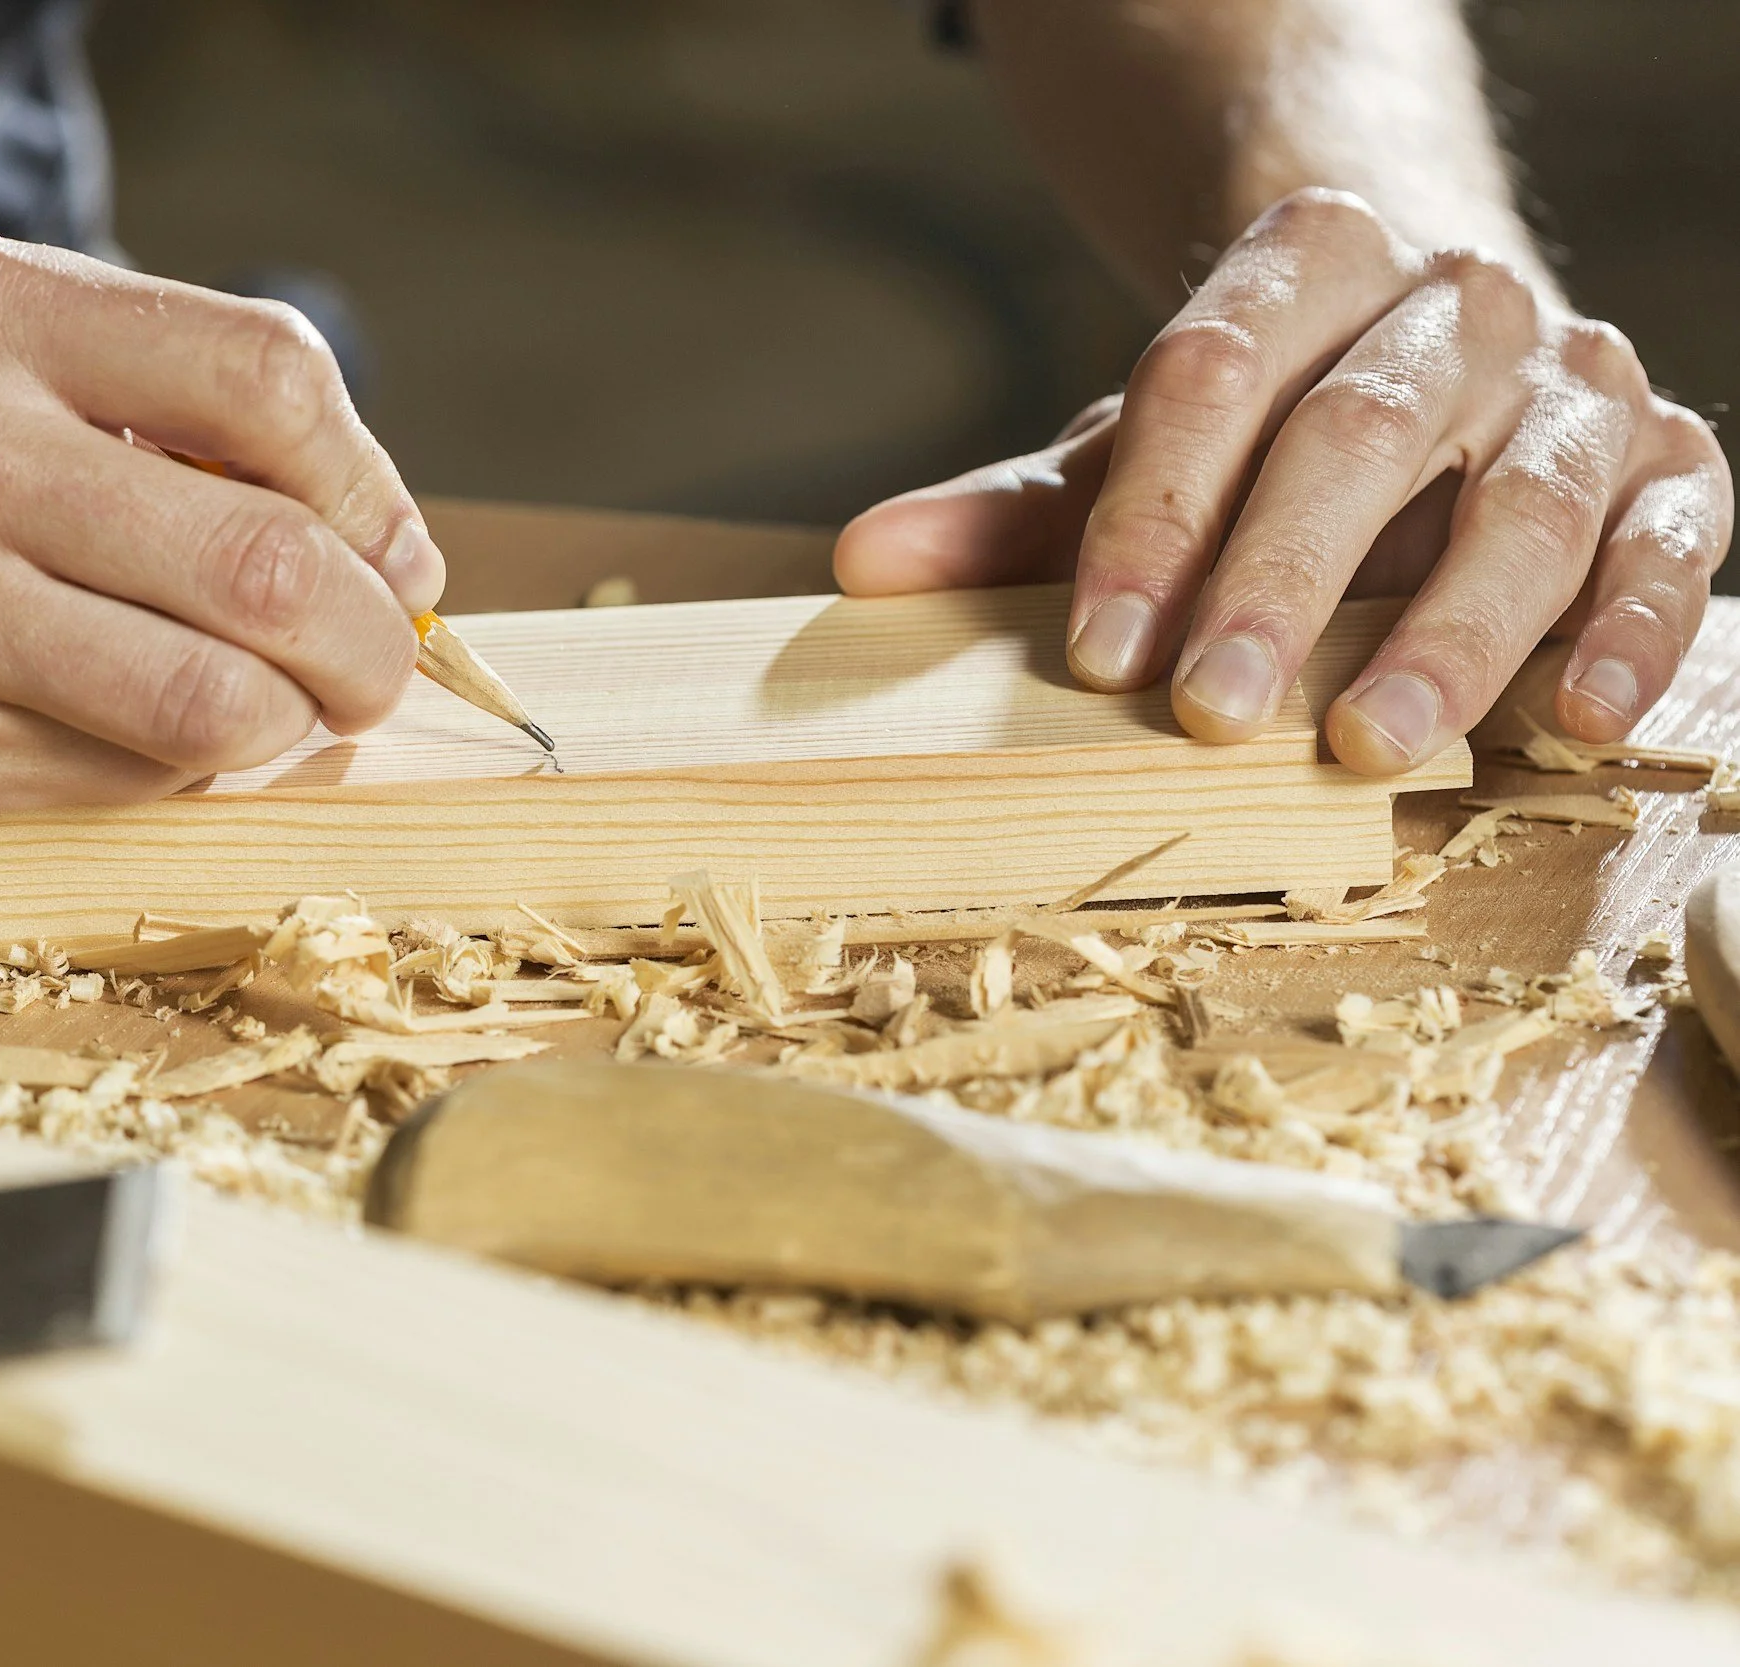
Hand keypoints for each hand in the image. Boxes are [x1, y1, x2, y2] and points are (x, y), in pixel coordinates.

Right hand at [0, 235, 443, 830]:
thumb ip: (139, 409)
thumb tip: (368, 534)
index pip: (271, 378)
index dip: (373, 488)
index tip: (389, 556)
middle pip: (271, 562)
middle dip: (367, 645)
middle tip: (371, 668)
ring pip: (210, 705)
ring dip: (286, 732)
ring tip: (276, 718)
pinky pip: (112, 783)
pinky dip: (173, 779)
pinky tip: (148, 746)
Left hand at [833, 188, 1733, 771]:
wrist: (1432, 338)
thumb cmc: (1264, 427)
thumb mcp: (1139, 451)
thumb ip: (1020, 511)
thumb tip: (867, 563)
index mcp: (1307, 259)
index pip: (1210, 375)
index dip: (1150, 519)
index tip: (1097, 650)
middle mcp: (1452, 304)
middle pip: (1354, 436)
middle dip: (1275, 584)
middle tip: (1208, 714)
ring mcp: (1573, 382)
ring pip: (1520, 500)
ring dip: (1446, 632)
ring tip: (1369, 743)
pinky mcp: (1670, 465)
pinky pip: (1676, 544)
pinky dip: (1639, 631)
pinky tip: (1576, 717)